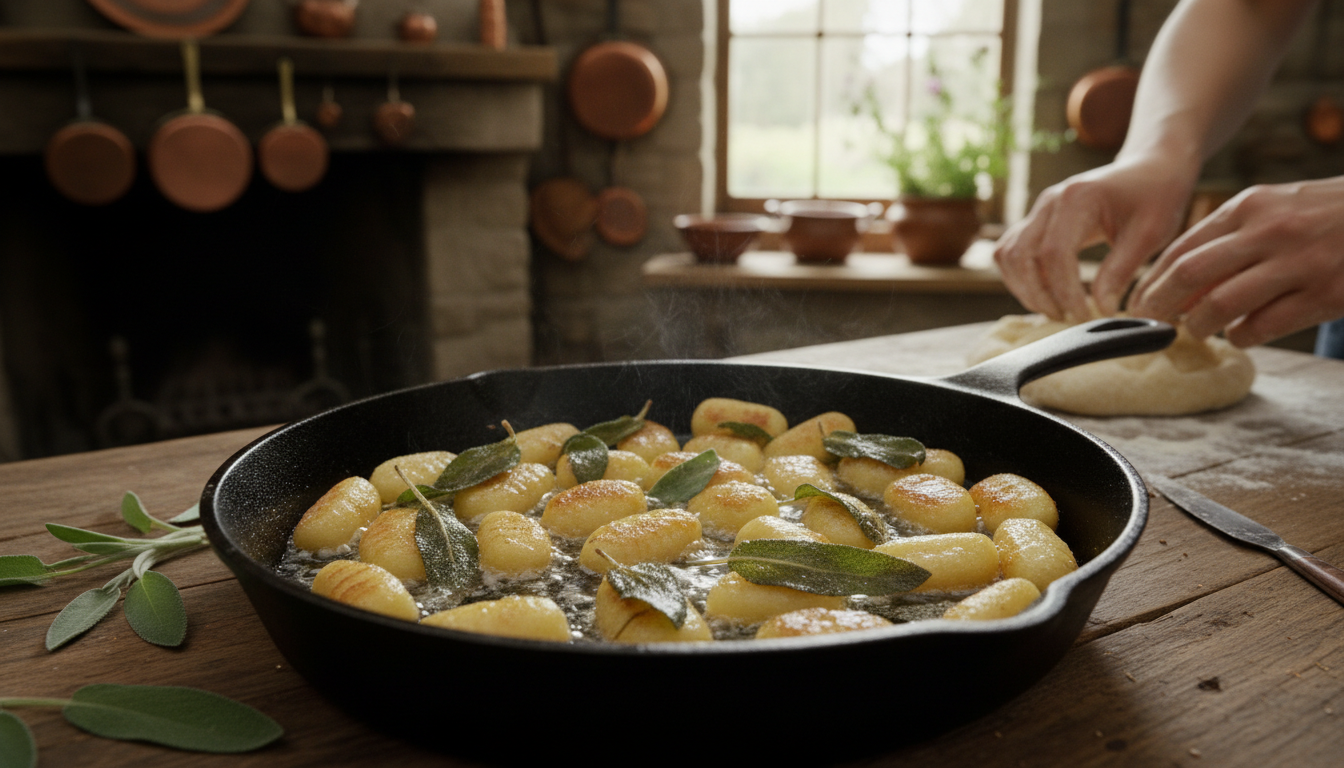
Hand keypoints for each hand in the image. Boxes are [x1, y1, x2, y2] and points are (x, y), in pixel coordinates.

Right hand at [993, 156, 1196, 320]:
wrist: (1151, 167)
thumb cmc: (1156, 196)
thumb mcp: (1151, 234)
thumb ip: (1121, 271)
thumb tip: (1101, 310)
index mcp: (1077, 198)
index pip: (1055, 254)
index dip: (1066, 292)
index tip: (1086, 316)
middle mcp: (1049, 201)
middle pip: (1021, 256)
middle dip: (1039, 295)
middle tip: (1068, 319)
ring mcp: (1038, 209)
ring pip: (1008, 255)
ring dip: (1025, 288)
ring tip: (1056, 310)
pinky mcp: (1037, 220)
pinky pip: (1011, 252)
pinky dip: (1021, 278)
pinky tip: (1047, 294)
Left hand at [1129, 176, 1343, 346]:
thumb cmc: (1324, 214)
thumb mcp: (1276, 208)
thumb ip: (1231, 237)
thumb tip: (1180, 283)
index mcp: (1251, 206)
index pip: (1182, 247)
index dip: (1152, 279)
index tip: (1138, 301)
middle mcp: (1271, 231)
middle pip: (1190, 274)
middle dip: (1160, 304)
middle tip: (1150, 323)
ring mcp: (1299, 263)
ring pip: (1223, 304)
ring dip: (1200, 324)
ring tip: (1197, 330)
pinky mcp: (1326, 293)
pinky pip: (1264, 326)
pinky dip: (1242, 336)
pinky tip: (1240, 334)